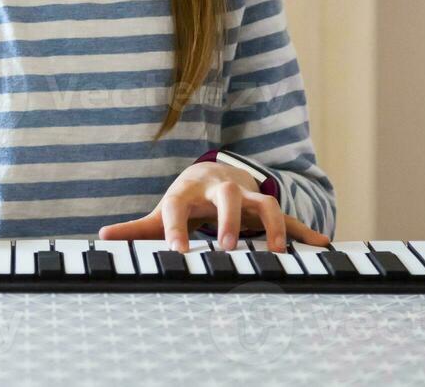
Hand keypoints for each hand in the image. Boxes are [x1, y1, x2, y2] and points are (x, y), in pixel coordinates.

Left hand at [97, 161, 329, 253]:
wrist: (215, 171)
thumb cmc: (187, 198)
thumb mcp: (163, 209)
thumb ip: (137, 228)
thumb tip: (102, 235)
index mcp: (188, 191)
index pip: (178, 208)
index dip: (176, 229)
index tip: (177, 253)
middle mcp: (219, 190)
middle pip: (226, 197)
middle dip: (229, 221)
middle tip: (228, 248)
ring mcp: (246, 197)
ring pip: (264, 203)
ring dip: (272, 226)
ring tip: (277, 253)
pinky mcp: (267, 207)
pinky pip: (289, 217)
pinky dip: (304, 231)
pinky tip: (322, 246)